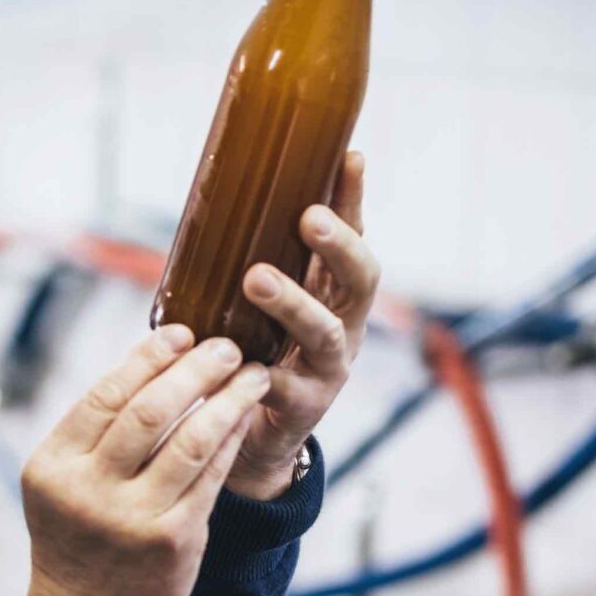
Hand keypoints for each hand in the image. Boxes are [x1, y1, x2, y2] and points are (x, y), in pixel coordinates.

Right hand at [21, 325, 275, 595]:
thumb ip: (93, 433)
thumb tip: (154, 361)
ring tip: (251, 375)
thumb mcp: (60, 484)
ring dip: (227, 399)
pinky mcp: (172, 539)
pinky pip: (211, 475)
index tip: (181, 333)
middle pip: (148, 410)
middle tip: (225, 346)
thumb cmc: (77, 537)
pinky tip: (244, 420)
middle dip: (194, 369)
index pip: (104, 394)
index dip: (148, 357)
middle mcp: (87, 490)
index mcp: (52, 467)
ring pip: (190, 439)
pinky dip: (230, 440)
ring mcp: (131, 517)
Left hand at [223, 150, 378, 499]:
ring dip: (292, 301)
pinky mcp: (302, 408)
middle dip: (339, 246)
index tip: (350, 158)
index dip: (355, 200)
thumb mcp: (268, 301)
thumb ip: (263, 257)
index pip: (355, 237)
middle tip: (309, 216)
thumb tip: (235, 188)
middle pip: (361, 281)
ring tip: (255, 277)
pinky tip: (236, 358)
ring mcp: (328, 369)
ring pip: (323, 332)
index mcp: (338, 294)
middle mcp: (345, 327)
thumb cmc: (262, 351)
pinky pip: (282, 388)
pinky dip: (259, 373)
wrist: (258, 437)